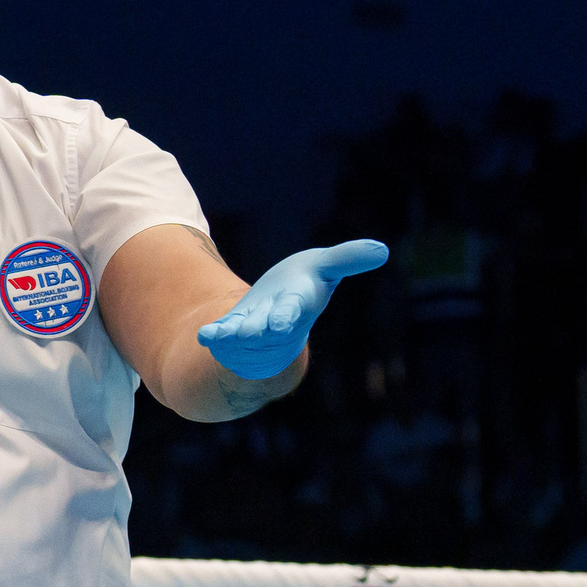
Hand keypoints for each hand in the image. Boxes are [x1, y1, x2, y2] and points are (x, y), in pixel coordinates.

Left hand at [197, 239, 388, 381]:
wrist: (278, 317)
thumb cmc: (303, 287)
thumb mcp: (324, 267)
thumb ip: (348, 259)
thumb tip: (383, 249)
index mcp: (298, 305)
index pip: (294, 311)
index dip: (288, 316)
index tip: (283, 322)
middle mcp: (276, 323)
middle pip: (266, 328)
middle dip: (259, 330)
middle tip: (251, 332)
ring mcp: (253, 331)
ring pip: (242, 337)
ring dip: (232, 337)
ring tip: (218, 336)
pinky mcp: (233, 332)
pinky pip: (222, 337)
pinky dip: (214, 337)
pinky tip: (204, 336)